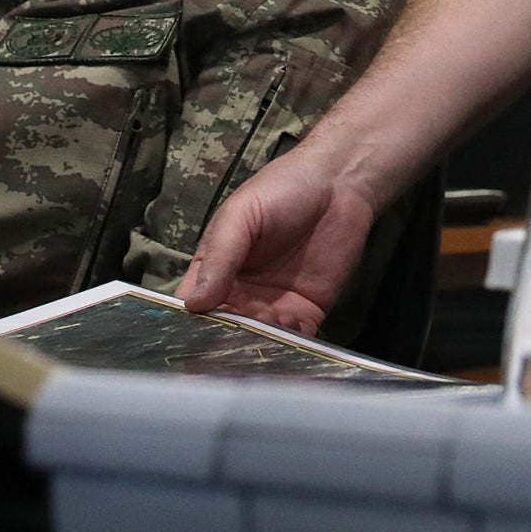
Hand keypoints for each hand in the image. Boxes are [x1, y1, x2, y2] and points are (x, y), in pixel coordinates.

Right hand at [176, 144, 378, 335]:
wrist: (339, 184)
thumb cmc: (281, 190)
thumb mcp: (241, 215)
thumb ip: (221, 256)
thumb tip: (195, 304)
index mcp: (213, 270)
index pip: (193, 306)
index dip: (191, 326)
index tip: (194, 340)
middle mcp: (239, 295)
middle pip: (224, 332)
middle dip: (227, 342)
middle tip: (234, 346)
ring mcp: (272, 307)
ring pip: (258, 341)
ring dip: (260, 346)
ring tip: (266, 333)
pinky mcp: (306, 313)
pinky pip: (294, 340)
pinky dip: (291, 347)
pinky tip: (291, 336)